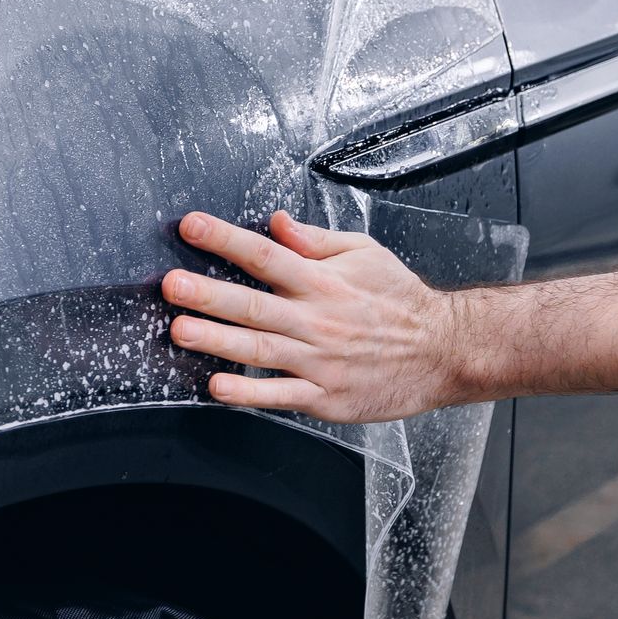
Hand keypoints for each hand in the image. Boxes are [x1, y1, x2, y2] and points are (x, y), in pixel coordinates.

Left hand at [160, 210, 464, 423]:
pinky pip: (280, 395)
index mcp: (324, 282)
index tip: (191, 226)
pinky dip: (248, 392)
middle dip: (210, 294)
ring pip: (260, 350)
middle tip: (172, 285)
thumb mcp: (365, 254)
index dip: (226, 239)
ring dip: (217, 341)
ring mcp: (320, 361)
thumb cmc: (401, 302)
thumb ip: (315, 240)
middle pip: (255, 304)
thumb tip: (276, 222)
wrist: (445, 351)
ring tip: (181, 330)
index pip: (266, 255)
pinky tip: (217, 387)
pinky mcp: (326, 396)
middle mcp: (318, 320)